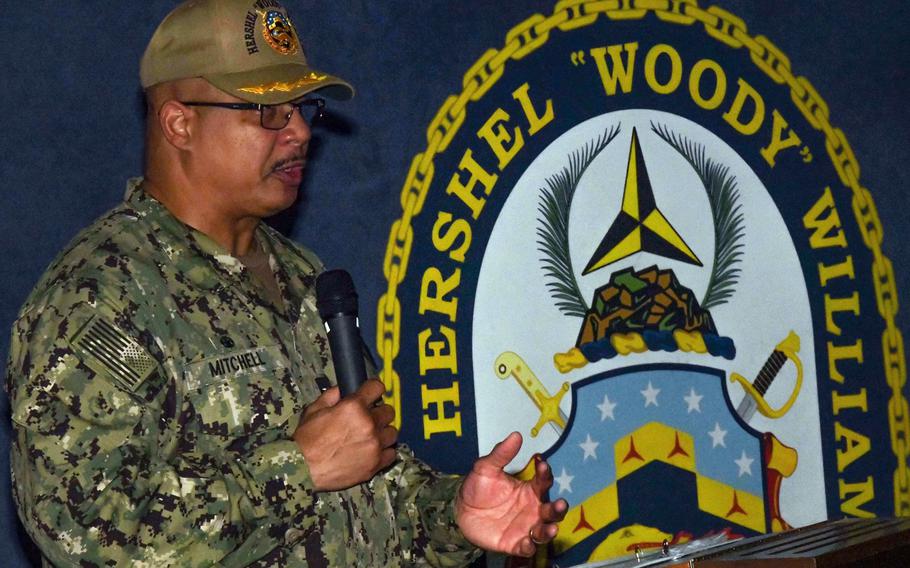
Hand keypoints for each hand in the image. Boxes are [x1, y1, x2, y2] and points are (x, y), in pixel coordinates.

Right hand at [293, 379, 397, 490]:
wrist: (303, 469)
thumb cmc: (306, 439)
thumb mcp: (314, 410)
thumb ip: (332, 395)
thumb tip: (343, 388)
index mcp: (354, 407)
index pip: (377, 387)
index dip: (373, 389)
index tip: (371, 393)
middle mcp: (369, 424)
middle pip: (388, 411)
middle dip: (378, 412)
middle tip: (367, 419)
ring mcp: (375, 445)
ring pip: (392, 432)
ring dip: (383, 433)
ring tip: (370, 437)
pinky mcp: (376, 464)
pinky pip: (391, 453)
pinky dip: (384, 452)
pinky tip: (372, 451)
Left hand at [456, 432, 567, 556]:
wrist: (459, 511)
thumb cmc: (477, 488)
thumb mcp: (486, 467)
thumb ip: (501, 453)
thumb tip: (516, 435)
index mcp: (529, 489)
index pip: (543, 481)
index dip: (545, 473)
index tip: (541, 464)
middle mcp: (532, 509)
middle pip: (552, 509)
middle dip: (559, 507)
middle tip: (560, 503)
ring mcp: (525, 527)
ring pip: (544, 530)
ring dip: (550, 530)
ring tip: (552, 528)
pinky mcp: (515, 543)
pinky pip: (526, 547)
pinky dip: (529, 546)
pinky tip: (528, 543)